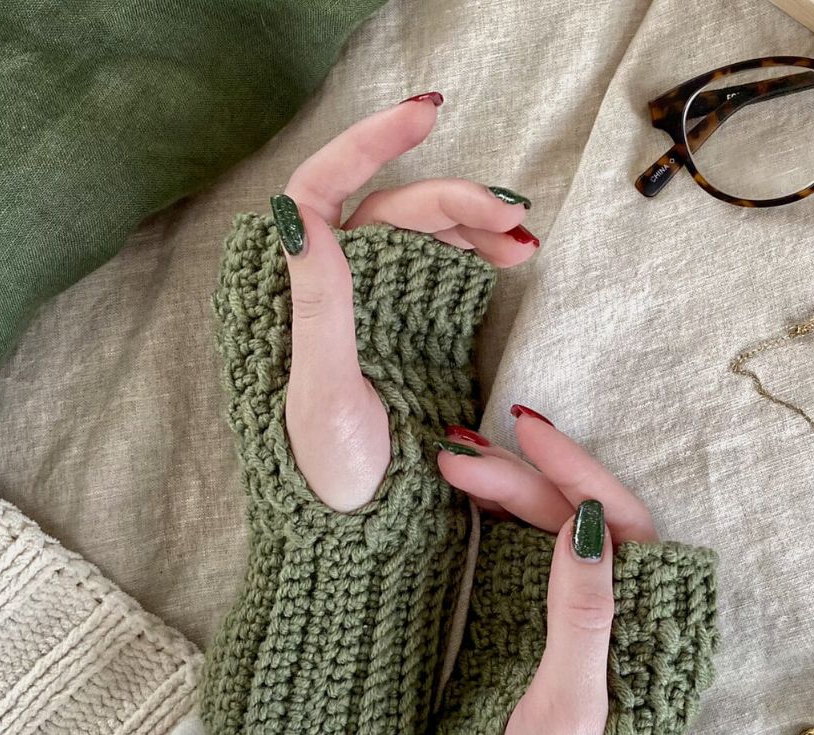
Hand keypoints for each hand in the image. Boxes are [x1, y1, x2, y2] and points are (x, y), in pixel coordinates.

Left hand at [274, 98, 537, 512]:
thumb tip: (294, 212)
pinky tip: (507, 259)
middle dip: (453, 201)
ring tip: (523, 240)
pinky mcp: (400, 338)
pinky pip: (435, 277)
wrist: (360, 540)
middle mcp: (324, 293)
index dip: (369, 142)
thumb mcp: (322, 393)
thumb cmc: (329, 480)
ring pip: (417, 241)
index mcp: (291, 296)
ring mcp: (366, 314)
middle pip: (388, 212)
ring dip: (471, 227)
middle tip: (514, 218)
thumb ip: (318, 303)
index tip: (427, 115)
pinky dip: (473, 259)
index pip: (322, 190)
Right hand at [438, 416, 657, 734]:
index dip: (574, 471)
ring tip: (453, 467)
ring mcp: (580, 640)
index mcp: (650, 636)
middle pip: (581, 528)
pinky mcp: (540, 656)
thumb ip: (581, 611)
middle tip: (451, 454)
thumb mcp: (571, 704)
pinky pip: (528, 577)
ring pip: (552, 546)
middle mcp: (623, 629)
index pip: (620, 526)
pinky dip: (497, 538)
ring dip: (508, 500)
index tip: (519, 431)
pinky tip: (466, 513)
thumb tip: (585, 518)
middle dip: (523, 481)